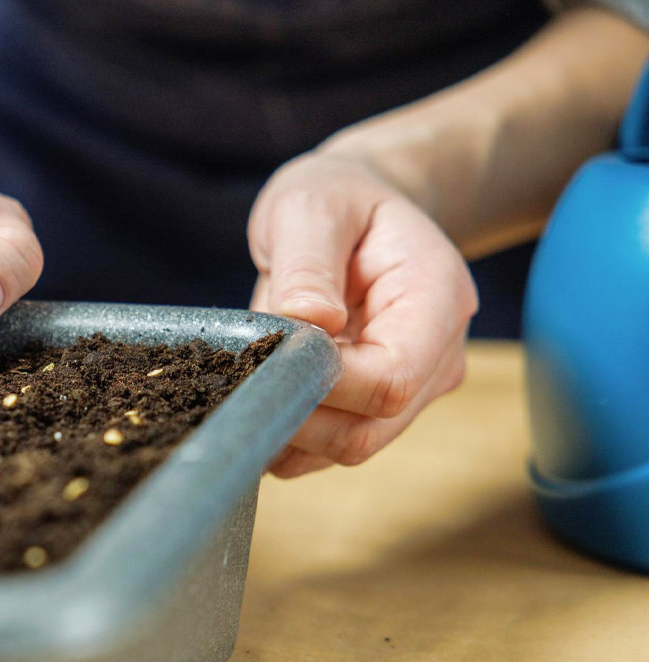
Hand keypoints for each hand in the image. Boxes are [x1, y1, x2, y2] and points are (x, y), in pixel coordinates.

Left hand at [248, 151, 477, 477]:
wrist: (355, 206)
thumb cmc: (335, 199)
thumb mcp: (310, 207)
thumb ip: (307, 265)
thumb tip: (309, 323)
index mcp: (435, 299)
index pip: (392, 380)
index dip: (325, 385)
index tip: (270, 353)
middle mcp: (437, 354)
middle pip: (371, 429)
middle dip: (298, 415)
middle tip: (240, 374)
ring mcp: (414, 386)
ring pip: (349, 445)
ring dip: (288, 429)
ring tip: (245, 377)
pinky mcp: (379, 404)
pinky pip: (331, 444)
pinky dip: (289, 434)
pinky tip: (258, 394)